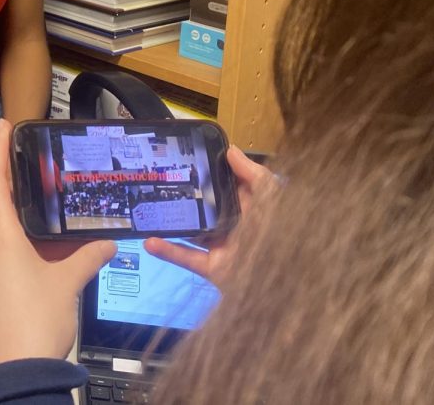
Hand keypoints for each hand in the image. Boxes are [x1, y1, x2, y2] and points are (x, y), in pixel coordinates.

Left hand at [0, 119, 115, 369]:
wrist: (13, 375)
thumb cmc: (34, 323)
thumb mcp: (68, 284)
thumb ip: (87, 256)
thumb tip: (107, 241)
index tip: (4, 125)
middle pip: (3, 206)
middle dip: (26, 191)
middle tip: (48, 171)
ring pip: (9, 235)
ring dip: (33, 226)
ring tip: (63, 216)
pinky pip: (9, 257)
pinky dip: (30, 249)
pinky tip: (54, 253)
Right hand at [144, 145, 275, 287]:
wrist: (285, 282)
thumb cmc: (280, 235)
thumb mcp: (272, 198)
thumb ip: (254, 174)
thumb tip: (230, 151)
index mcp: (249, 208)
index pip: (226, 186)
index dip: (209, 172)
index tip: (185, 158)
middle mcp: (233, 226)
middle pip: (204, 208)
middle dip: (184, 196)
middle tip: (158, 179)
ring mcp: (221, 247)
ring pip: (191, 232)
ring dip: (171, 223)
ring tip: (148, 209)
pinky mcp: (212, 267)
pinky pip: (186, 257)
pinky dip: (168, 251)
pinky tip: (149, 242)